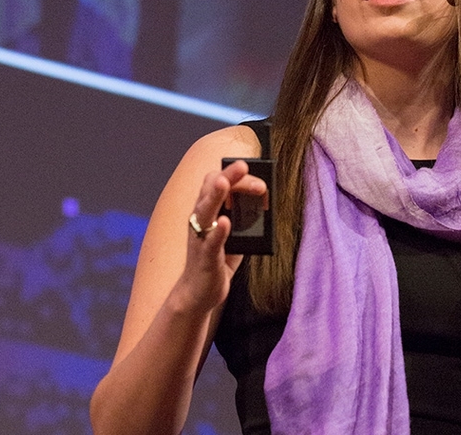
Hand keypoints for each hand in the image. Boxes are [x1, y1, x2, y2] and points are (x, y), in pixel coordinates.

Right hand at [175, 160, 266, 313]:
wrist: (198, 294)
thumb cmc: (217, 259)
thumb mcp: (234, 233)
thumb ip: (244, 217)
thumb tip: (263, 201)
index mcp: (207, 211)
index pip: (218, 183)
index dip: (237, 178)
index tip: (260, 182)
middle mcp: (200, 220)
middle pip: (210, 190)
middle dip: (228, 176)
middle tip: (244, 166)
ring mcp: (200, 238)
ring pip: (204, 211)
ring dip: (215, 196)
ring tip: (224, 183)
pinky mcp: (204, 258)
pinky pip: (210, 243)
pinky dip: (217, 232)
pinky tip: (225, 223)